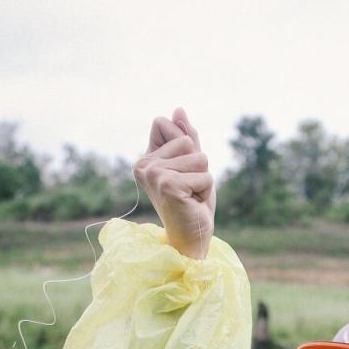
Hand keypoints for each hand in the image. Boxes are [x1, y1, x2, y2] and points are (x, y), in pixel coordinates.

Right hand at [133, 108, 215, 258]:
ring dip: (203, 178)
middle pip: (186, 140)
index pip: (164, 123)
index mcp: (145, 159)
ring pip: (199, 156)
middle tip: (188, 189)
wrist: (192, 238)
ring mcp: (154, 175)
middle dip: (197, 165)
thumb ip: (185, 137)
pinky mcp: (169, 185)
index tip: (181, 174)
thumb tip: (178, 110)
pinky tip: (193, 204)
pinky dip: (205, 190)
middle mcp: (143, 165)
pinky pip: (204, 175)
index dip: (184, 146)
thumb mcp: (191, 165)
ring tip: (191, 197)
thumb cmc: (192, 203)